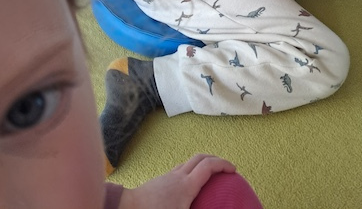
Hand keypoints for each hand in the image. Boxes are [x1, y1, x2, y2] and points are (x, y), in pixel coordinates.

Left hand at [118, 154, 235, 208]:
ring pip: (189, 162)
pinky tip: (190, 186)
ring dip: (202, 164)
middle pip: (200, 157)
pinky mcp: (160, 180)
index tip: (234, 170)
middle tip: (226, 169)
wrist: (128, 208)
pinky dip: (191, 171)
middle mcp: (178, 175)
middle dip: (215, 159)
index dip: (223, 164)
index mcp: (186, 185)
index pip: (209, 166)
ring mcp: (168, 175)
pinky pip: (180, 169)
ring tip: (210, 178)